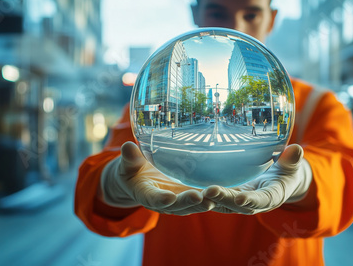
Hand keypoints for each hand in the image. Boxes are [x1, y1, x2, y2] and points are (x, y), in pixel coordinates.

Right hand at [100, 142, 215, 215]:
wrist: (141, 180)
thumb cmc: (133, 170)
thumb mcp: (128, 164)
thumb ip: (129, 158)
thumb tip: (127, 146)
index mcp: (147, 195)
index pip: (153, 198)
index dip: (160, 199)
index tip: (168, 197)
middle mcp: (165, 202)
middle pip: (177, 205)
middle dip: (188, 202)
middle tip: (199, 198)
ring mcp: (179, 201)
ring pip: (193, 205)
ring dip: (204, 202)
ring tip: (215, 197)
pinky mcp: (190, 196)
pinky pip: (203, 198)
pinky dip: (213, 197)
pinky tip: (226, 192)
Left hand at [203, 144, 310, 214]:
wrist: (278, 179)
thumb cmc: (286, 170)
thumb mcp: (292, 165)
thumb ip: (292, 160)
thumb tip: (296, 149)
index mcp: (272, 197)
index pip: (262, 200)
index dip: (252, 200)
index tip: (242, 198)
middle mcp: (254, 203)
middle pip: (238, 205)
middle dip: (224, 199)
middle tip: (210, 191)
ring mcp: (239, 201)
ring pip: (223, 203)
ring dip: (210, 199)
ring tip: (196, 192)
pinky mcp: (229, 197)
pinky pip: (216, 198)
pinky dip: (203, 196)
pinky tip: (189, 189)